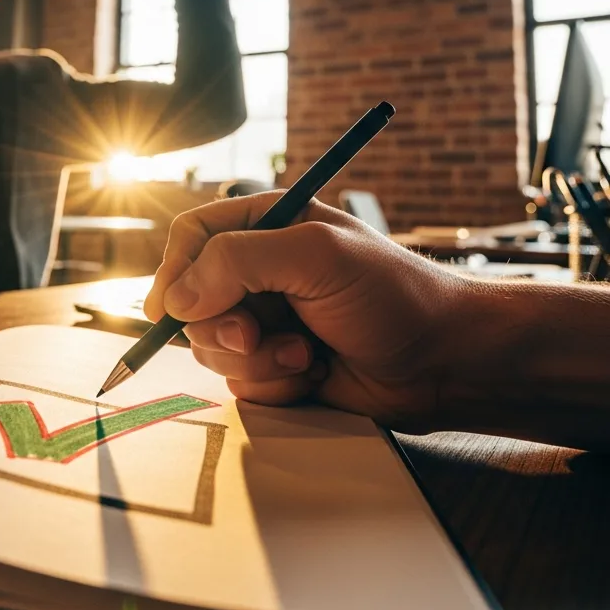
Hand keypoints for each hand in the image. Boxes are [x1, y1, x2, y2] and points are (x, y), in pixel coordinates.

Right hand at [144, 193, 472, 431]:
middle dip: (222, 326)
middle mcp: (258, 271)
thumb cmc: (391, 294)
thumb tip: (176, 299)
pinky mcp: (275, 365)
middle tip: (255, 335)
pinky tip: (314, 373)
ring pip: (211, 347)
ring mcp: (265, 320)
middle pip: (191, 299)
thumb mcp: (314, 256)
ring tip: (306, 354)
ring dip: (255, 359)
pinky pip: (240, 382)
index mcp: (266, 225)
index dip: (173, 270)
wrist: (443, 361)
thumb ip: (238, 262)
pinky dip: (273, 384)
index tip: (166, 309)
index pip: (192, 237)